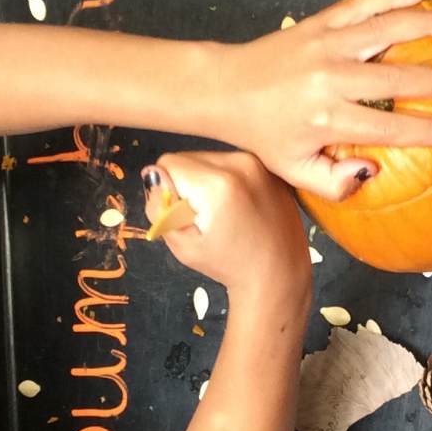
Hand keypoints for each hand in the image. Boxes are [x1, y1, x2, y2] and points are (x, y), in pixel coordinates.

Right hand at [144, 152, 307, 300]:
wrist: (278, 273)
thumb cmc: (228, 264)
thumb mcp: (182, 245)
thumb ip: (159, 208)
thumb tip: (153, 177)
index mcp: (217, 184)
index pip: (167, 164)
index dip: (167, 191)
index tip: (184, 214)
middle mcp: (240, 163)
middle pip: (188, 158)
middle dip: (186, 183)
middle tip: (204, 216)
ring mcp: (258, 162)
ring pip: (208, 158)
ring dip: (205, 180)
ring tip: (223, 212)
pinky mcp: (269, 167)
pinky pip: (231, 163)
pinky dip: (227, 179)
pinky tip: (239, 206)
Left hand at [207, 0, 431, 200]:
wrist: (227, 89)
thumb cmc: (267, 135)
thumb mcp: (295, 171)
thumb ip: (334, 184)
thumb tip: (374, 171)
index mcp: (327, 120)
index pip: (390, 127)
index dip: (430, 130)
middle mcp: (330, 79)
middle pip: (398, 78)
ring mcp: (326, 45)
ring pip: (385, 29)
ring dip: (427, 24)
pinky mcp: (319, 23)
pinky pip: (361, 4)